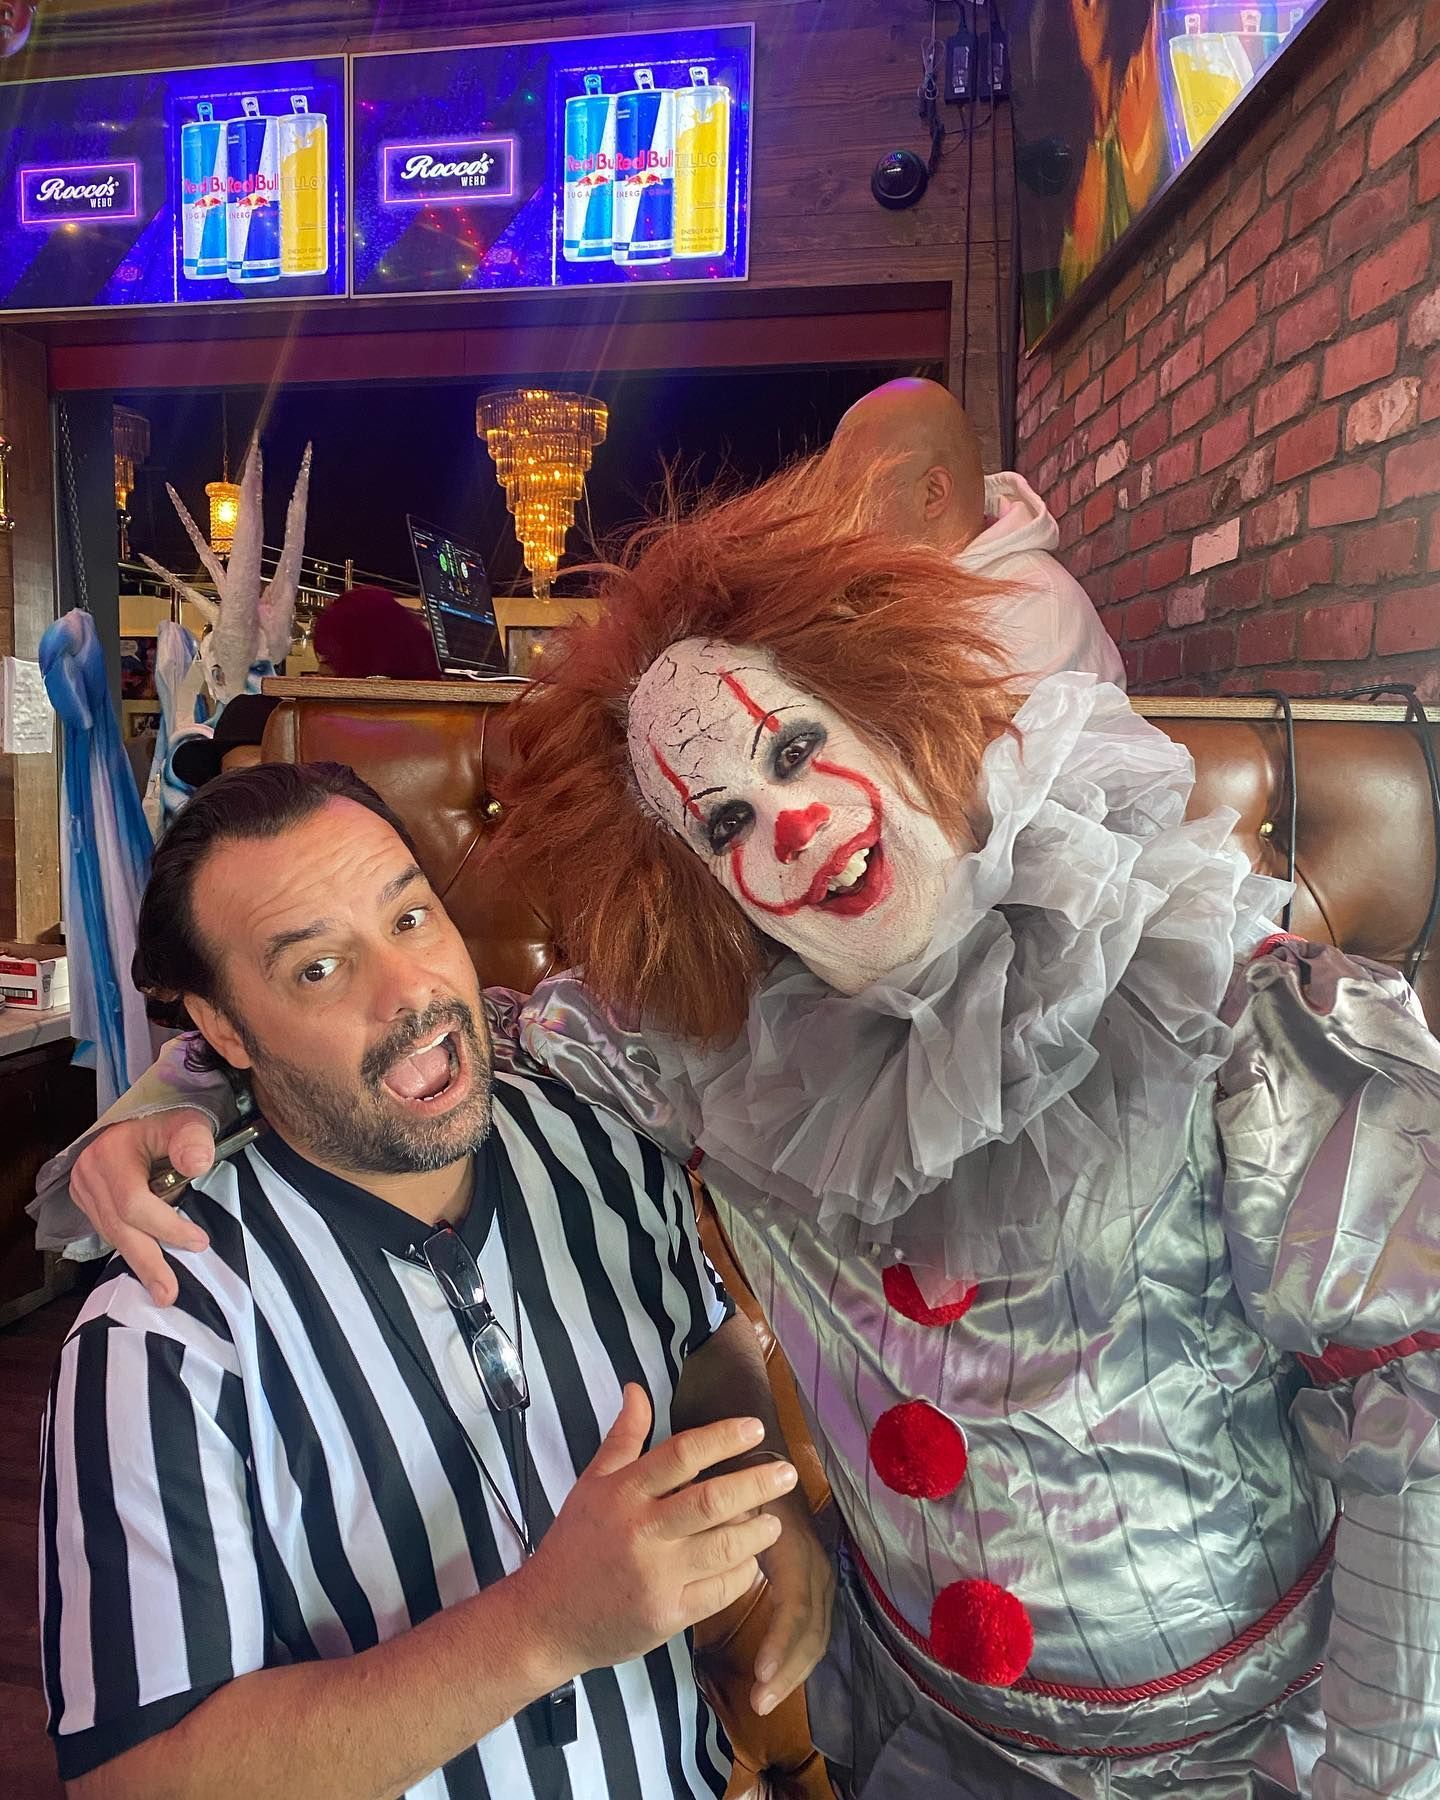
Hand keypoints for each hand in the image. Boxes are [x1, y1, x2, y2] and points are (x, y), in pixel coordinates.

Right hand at [70, 1109, 215, 1305]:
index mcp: (111, 1153)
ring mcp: (83, 1188)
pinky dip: (130, 1247)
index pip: (133, 1202)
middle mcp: (88, 1172)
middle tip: (168, 1293)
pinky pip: (108, 1230)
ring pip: (110, 1233)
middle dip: (146, 1261)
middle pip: (117, 1226)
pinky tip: (149, 1266)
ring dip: (138, 1261)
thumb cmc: (171, 1122)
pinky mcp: (87, 1199)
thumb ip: (194, 1140)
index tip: (199, 1242)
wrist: (144, 1119)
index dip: (166, 1226)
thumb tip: (197, 1164)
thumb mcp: (189, 1122)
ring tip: (162, 1290)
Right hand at [519, 1385, 799, 1680]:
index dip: (722, 1438)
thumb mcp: (590, 1483)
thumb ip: (622, 1437)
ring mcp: (655, 1577)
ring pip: (721, 1548)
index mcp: (623, 1493)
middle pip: (710, 1501)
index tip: (755, 1429)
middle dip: (755, 1484)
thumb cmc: (574, 1544)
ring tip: (774, 1521)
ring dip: (756, 1532)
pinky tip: (751, 1561)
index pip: (680, 1455)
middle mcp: (640, 1532)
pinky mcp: (667, 1616)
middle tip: (787, 1473)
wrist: (546, 1619)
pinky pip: (718, 1591)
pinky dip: (742, 1574)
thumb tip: (637, 1388)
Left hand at [751, 1489, 833, 1716]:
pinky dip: (793, 1659)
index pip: (796, 1604)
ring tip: (761, 1700)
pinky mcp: (812, 1588)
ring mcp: (819, 1579)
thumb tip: (731, 1548)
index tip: (760, 1671)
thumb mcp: (741, 1496)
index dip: (781, 1639)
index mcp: (796, 1548)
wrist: (769, 1463)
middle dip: (788, 1669)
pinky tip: (771, 1679)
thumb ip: (732, 1521)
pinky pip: (809, 1630)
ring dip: (792, 1671)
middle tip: (759, 1701)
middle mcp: (815, 1567)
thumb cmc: (747, 1480)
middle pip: (811, 1629)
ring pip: (814, 1636)